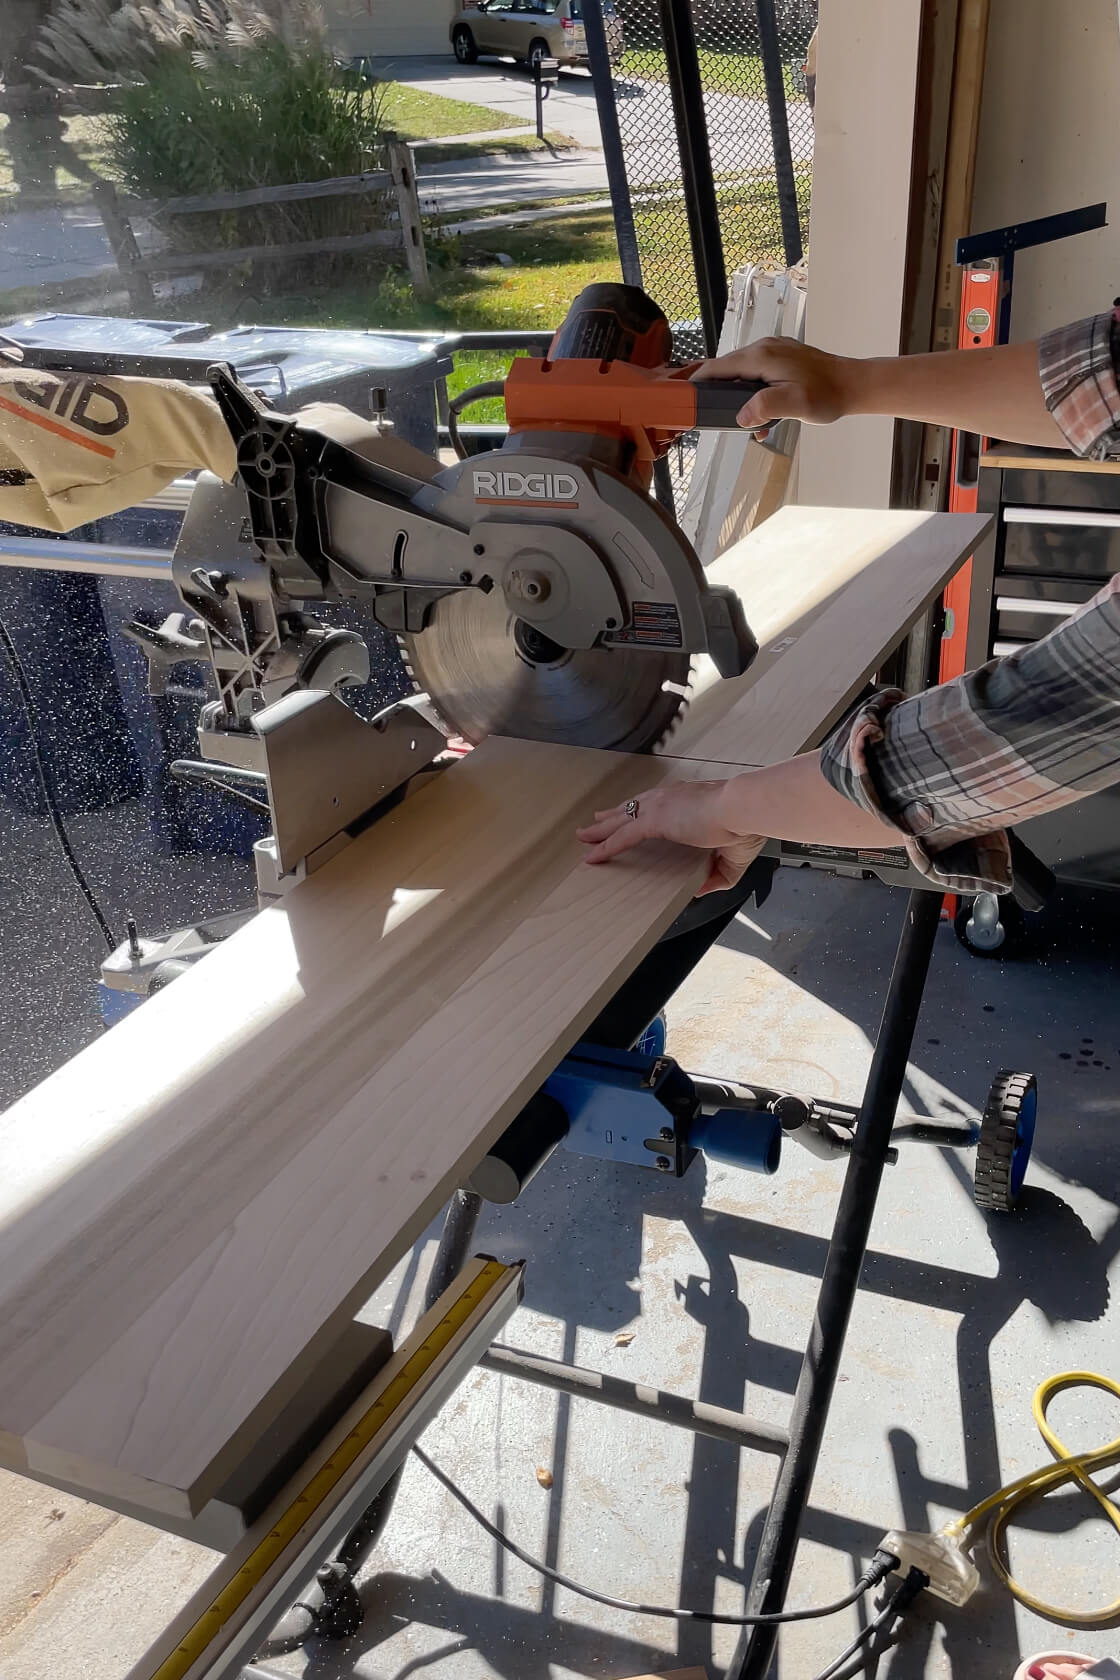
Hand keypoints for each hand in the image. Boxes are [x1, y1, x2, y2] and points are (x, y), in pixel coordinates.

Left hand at [576, 780, 762, 895]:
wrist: (743, 810)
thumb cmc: (744, 824)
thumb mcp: (732, 856)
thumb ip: (717, 875)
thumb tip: (700, 888)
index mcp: (688, 801)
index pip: (655, 804)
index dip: (639, 810)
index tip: (629, 814)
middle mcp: (669, 798)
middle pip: (632, 807)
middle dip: (612, 815)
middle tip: (595, 822)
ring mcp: (660, 807)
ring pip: (621, 819)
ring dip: (601, 829)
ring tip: (583, 836)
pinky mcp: (655, 819)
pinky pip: (622, 836)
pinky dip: (606, 846)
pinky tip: (593, 855)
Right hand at [692, 338, 856, 434]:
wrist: (852, 385)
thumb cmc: (828, 394)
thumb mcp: (796, 405)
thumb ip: (766, 407)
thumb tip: (742, 415)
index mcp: (761, 357)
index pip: (718, 367)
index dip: (698, 381)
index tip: (684, 396)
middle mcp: (764, 348)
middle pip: (726, 369)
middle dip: (717, 393)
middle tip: (712, 416)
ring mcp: (773, 351)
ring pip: (741, 372)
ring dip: (738, 396)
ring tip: (746, 421)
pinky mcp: (781, 358)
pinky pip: (756, 373)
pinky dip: (752, 392)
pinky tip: (762, 413)